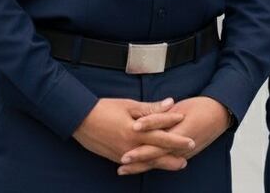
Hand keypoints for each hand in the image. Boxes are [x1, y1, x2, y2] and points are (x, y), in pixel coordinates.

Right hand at [73, 98, 193, 171]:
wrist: (80, 120)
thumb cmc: (104, 109)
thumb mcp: (128, 105)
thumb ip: (151, 108)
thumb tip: (170, 103)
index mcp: (135, 131)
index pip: (161, 134)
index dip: (176, 133)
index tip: (189, 132)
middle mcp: (131, 146)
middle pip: (159, 152)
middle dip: (175, 153)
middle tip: (190, 152)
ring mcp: (124, 155)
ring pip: (149, 162)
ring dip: (165, 163)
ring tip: (179, 163)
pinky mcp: (117, 158)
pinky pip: (137, 164)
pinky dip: (148, 165)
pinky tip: (155, 164)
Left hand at [118, 96, 230, 174]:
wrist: (220, 114)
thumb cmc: (201, 108)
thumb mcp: (180, 109)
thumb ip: (161, 116)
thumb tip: (141, 122)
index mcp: (179, 135)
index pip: (157, 145)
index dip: (140, 151)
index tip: (125, 154)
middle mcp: (181, 148)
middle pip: (156, 157)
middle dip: (138, 162)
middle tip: (121, 164)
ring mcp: (183, 153)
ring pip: (159, 162)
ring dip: (142, 166)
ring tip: (124, 169)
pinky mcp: (184, 154)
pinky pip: (165, 161)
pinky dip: (152, 164)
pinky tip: (140, 167)